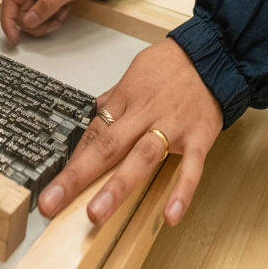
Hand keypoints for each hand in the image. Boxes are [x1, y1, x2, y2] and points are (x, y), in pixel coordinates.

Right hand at [1, 0, 113, 44]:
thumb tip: (28, 21)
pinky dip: (51, 18)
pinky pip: (42, 13)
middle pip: (21, 11)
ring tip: (62, 16)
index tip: (13, 38)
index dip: (8, 20)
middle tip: (53, 24)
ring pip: (32, 15)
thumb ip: (50, 3)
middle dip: (35, 23)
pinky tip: (64, 12)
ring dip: (45, 22)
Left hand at [38, 38, 222, 227]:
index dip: (74, 159)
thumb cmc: (174, 63)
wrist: (214, 54)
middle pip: (108, 146)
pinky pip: (190, 167)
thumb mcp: (136, 69)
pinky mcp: (198, 137)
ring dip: (118, 186)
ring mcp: (172, 126)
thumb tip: (97, 109)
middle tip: (54, 201)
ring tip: (97, 213)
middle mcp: (146, 113)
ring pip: (141, 158)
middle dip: (79, 175)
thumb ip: (117, 95)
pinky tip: (171, 214)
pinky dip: (182, 191)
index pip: (95, 132)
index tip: (54, 185)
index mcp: (128, 97)